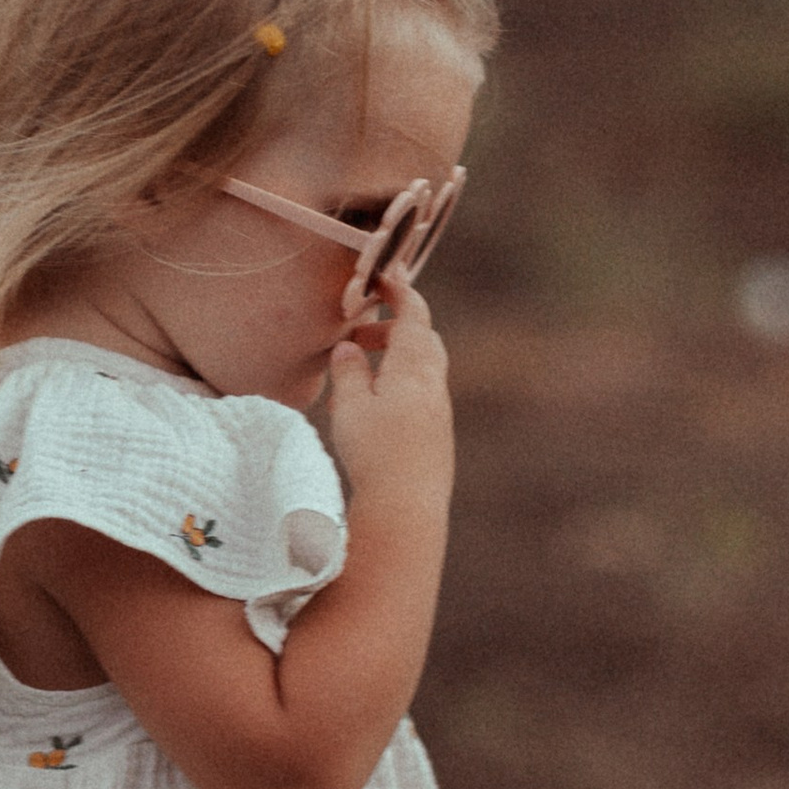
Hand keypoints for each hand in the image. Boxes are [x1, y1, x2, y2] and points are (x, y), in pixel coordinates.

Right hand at [323, 280, 452, 515]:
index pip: (413, 314)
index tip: (383, 277)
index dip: (399, 290)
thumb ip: (348, 372)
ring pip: (420, 372)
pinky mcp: (437, 440)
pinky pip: (420, 401)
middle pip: (422, 340)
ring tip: (356, 379)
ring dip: (392, 363)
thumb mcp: (350, 407)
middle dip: (393, 330)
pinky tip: (371, 413)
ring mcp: (439, 414)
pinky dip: (397, 391)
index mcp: (414, 368)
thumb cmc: (376, 455)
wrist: (408, 511)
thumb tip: (348, 350)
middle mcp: (434, 386)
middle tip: (359, 336)